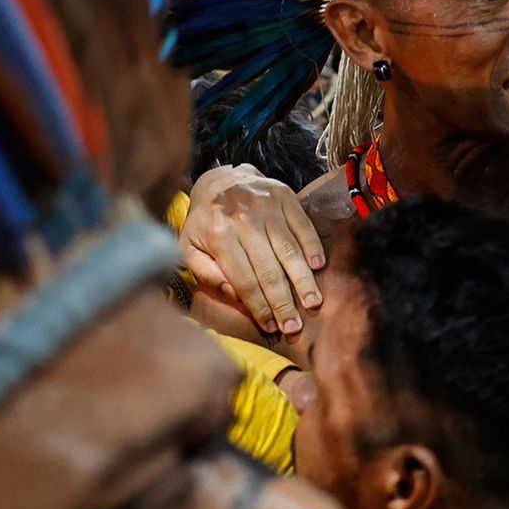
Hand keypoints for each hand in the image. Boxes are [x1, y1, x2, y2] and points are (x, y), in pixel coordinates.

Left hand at [179, 163, 325, 334]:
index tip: (271, 327)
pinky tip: (318, 267)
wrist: (220, 180)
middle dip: (283, 302)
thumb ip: (206, 273)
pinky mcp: (285, 196)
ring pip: (289, 251)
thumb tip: (233, 293)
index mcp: (217, 235)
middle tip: (294, 327)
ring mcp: (266, 207)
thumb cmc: (205, 223)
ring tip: (313, 303)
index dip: (259, 307)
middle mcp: (242, 220)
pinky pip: (303, 226)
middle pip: (269, 270)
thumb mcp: (189, 247)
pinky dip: (313, 247)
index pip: (243, 280)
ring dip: (303, 280)